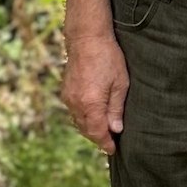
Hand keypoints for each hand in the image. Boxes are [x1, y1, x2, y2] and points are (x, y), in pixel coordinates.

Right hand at [62, 32, 128, 154]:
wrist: (86, 37)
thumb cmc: (108, 57)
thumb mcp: (120, 84)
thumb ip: (116, 109)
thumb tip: (116, 129)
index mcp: (91, 104)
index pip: (98, 133)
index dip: (106, 143)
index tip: (113, 150)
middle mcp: (76, 103)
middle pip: (86, 130)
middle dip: (98, 138)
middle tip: (110, 143)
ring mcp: (68, 97)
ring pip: (78, 121)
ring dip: (90, 128)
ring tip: (103, 131)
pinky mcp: (66, 90)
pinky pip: (74, 111)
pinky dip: (83, 118)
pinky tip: (93, 116)